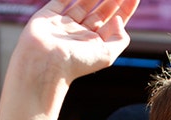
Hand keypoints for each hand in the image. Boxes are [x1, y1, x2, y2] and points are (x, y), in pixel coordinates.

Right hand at [16, 0, 138, 83]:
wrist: (44, 63)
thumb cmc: (76, 63)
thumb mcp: (106, 55)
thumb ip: (119, 39)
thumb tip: (120, 20)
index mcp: (95, 44)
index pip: (114, 24)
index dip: (125, 9)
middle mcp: (81, 34)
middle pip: (101, 12)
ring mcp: (65, 24)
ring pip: (83, 3)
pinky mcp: (48, 16)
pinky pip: (61, 0)